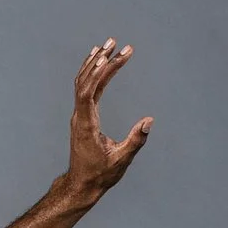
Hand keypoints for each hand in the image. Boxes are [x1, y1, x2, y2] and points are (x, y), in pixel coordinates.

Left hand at [66, 37, 151, 199]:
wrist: (82, 185)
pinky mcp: (83, 117)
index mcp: (85, 124)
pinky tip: (99, 61)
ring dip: (95, 63)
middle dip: (100, 60)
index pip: (89, 91)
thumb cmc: (101, 175)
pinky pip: (86, 89)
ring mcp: (79, 116)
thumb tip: (149, 121)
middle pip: (86, 81)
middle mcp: (79, 116)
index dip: (100, 73)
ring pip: (83, 82)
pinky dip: (93, 74)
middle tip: (116, 42)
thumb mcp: (121, 160)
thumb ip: (135, 141)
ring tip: (110, 44)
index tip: (113, 57)